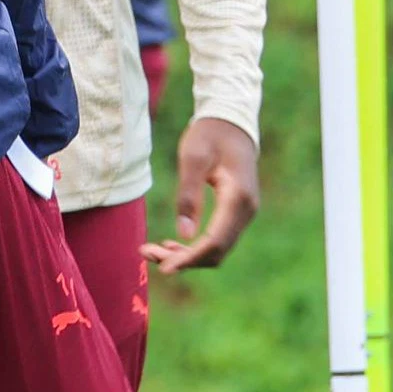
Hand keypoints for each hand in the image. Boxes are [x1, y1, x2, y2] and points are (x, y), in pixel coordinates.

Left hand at [145, 118, 263, 274]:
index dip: (189, 259)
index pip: (214, 241)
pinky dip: (195, 247)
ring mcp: (245, 213)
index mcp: (237, 197)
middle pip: (216, 251)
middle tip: (145, 253)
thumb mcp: (192, 158)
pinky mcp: (237, 213)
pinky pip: (218, 239)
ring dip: (187, 256)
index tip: (163, 268)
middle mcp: (247, 210)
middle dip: (182, 260)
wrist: (232, 123)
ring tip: (152, 250)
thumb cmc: (209, 135)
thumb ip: (188, 195)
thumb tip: (184, 234)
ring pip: (217, 249)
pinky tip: (171, 244)